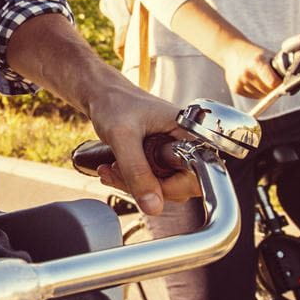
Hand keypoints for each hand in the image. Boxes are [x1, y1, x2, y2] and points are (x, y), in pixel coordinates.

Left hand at [83, 82, 202, 216]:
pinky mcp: (159, 155)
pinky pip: (151, 179)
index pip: (198, 176)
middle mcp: (185, 143)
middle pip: (180, 185)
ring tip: (111, 168)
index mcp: (189, 132)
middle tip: (117, 172)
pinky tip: (112, 167)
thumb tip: (153, 207)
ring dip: (133, 183)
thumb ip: (137, 172)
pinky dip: (130, 179)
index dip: (173, 187)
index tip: (145, 184)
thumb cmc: (114, 103)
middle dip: (146, 186)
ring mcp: (172, 150)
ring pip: (162, 185)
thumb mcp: (122, 137)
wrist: (100, 92)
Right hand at [219, 39, 279, 98]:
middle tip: (274, 79)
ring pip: (261, 95)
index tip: (284, 81)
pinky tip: (254, 81)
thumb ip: (280, 68)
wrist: (232, 51)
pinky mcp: (235, 89)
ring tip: (261, 78)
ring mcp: (240, 82)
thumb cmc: (255, 54)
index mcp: (257, 62)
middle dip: (274, 87)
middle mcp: (247, 73)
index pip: (273, 83)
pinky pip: (253, 96)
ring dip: (265, 90)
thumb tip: (293, 82)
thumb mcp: (268, 56)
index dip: (281, 84)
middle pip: (268, 90)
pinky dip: (257, 92)